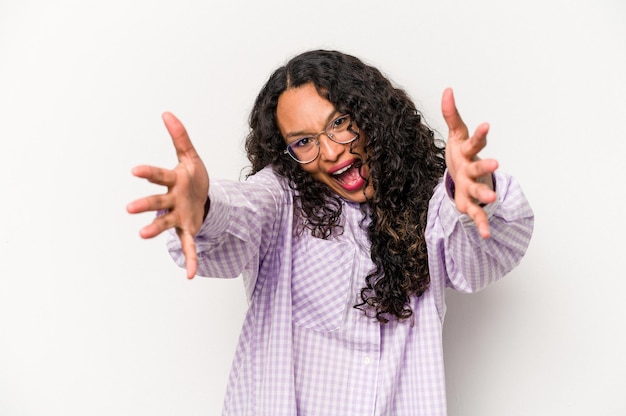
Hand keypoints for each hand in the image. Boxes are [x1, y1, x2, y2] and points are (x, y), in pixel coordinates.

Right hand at [127, 112, 208, 277]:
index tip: (134, 171)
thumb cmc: (192, 177)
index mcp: (173, 181)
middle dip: (145, 205)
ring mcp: (179, 216)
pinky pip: (189, 246)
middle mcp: (171, 200)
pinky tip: (190, 275)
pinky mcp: (189, 229)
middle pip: (157, 202)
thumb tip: (167, 113)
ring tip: (142, 235)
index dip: (148, 173)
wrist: (203, 196)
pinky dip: (190, 260)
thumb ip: (180, 137)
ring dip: (155, 229)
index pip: (159, 176)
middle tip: (129, 209)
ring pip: (166, 224)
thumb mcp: (190, 156)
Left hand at [442, 88, 497, 238]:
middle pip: (479, 167)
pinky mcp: (469, 204)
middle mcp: (473, 170)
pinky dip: (482, 224)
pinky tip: (487, 235)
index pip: (474, 141)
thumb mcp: (456, 134)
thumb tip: (448, 90)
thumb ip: (452, 114)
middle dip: (486, 166)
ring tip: (493, 198)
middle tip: (496, 164)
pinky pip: (476, 214)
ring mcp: (473, 187)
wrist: (466, 177)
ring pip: (479, 191)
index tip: (486, 125)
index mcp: (468, 152)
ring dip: (485, 194)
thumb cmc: (461, 153)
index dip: (479, 134)